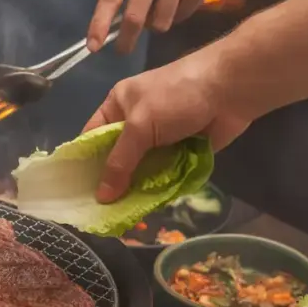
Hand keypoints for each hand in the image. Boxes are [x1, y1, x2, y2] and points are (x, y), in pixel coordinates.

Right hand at [85, 46, 251, 202]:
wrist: (231, 89)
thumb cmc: (177, 96)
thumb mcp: (140, 125)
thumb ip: (120, 162)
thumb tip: (101, 197)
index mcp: (118, 106)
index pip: (91, 138)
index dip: (84, 164)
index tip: (76, 192)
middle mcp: (135, 123)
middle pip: (116, 158)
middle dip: (111, 182)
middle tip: (99, 213)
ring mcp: (159, 139)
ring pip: (140, 170)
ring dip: (135, 190)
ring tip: (122, 217)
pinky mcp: (180, 152)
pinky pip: (163, 175)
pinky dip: (159, 189)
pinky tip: (148, 208)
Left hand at [88, 0, 248, 52]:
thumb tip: (116, 23)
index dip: (100, 24)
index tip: (94, 46)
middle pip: (136, 16)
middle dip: (127, 39)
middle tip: (124, 49)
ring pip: (161, 22)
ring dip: (156, 25)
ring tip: (159, 11)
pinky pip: (182, 16)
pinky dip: (177, 15)